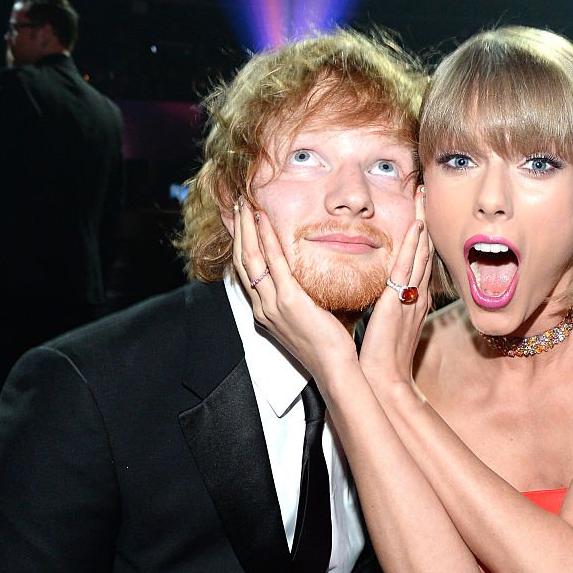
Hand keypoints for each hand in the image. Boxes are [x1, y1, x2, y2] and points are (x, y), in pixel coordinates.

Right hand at [232, 199, 357, 386]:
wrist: (334, 368)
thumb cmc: (329, 345)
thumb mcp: (311, 316)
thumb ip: (307, 294)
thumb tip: (318, 273)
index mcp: (266, 312)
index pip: (246, 273)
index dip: (241, 245)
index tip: (241, 222)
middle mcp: (263, 307)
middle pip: (242, 261)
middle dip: (239, 230)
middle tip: (238, 204)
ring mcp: (273, 304)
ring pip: (251, 258)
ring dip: (247, 228)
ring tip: (245, 204)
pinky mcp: (289, 301)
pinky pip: (274, 263)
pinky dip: (267, 239)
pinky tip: (264, 220)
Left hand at [360, 188, 432, 390]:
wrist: (384, 379)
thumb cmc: (381, 357)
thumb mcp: (385, 324)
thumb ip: (386, 306)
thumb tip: (379, 294)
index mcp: (413, 300)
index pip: (418, 260)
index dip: (420, 234)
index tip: (417, 210)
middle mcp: (417, 295)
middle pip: (424, 250)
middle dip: (425, 219)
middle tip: (425, 191)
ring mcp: (411, 297)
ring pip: (420, 253)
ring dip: (421, 223)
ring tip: (422, 197)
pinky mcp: (399, 302)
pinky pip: (408, 269)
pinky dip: (413, 246)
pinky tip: (415, 226)